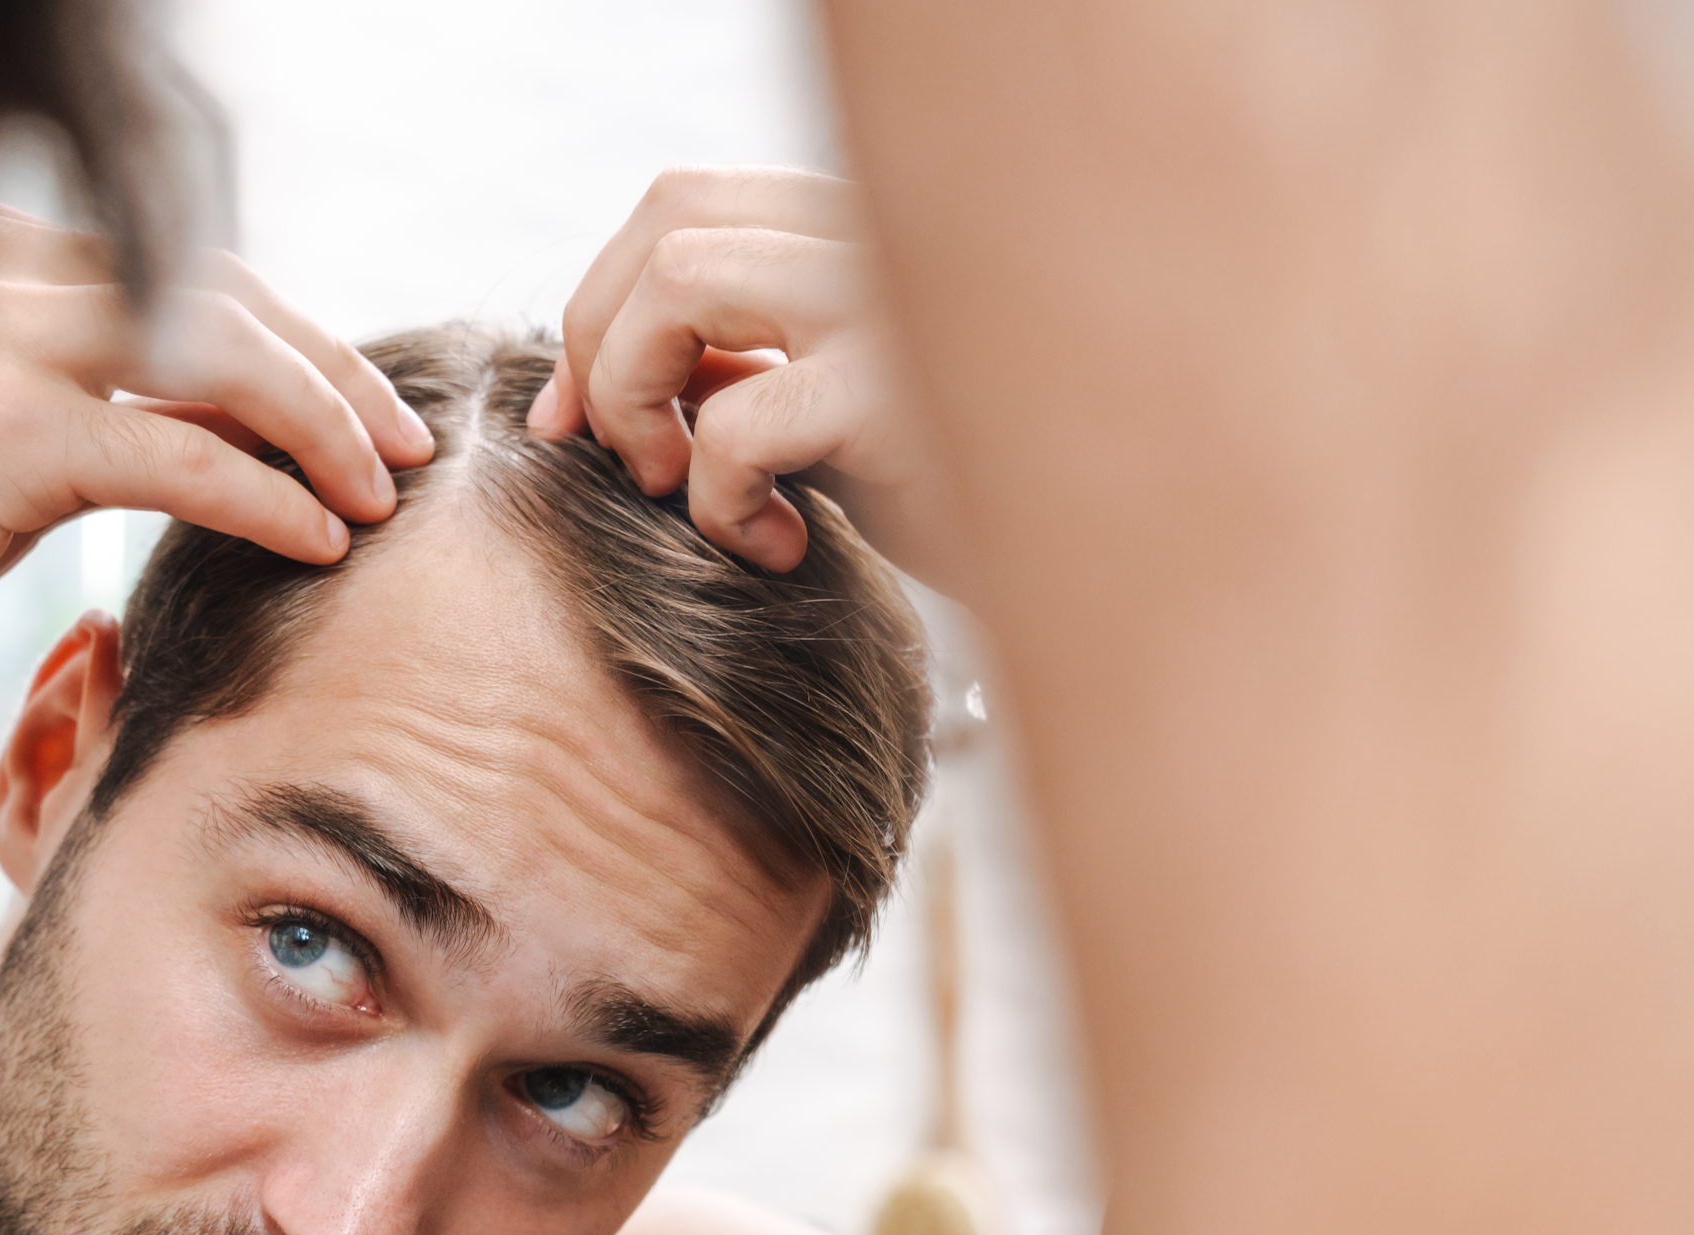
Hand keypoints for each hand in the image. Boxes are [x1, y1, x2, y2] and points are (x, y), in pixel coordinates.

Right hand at [0, 202, 433, 690]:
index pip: (176, 260)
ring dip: (318, 426)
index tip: (358, 402)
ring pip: (210, 356)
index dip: (287, 330)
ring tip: (376, 497)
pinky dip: (266, 496)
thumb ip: (63, 391)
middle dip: (327, 372)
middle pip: (212, 293)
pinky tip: (316, 541)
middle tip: (401, 448)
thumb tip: (197, 412)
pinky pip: (172, 455)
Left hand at [530, 168, 962, 592]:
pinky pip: (734, 417)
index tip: (576, 419)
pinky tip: (776, 550)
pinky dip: (715, 500)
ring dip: (636, 397)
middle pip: (668, 213)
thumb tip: (595, 376)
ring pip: (679, 280)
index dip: (599, 304)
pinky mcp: (902, 391)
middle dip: (597, 341)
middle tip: (626, 460)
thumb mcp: (841, 418)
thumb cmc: (982, 504)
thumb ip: (749, 366)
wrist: (1117, 574)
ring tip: (686, 491)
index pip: (685, 200)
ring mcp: (895, 300)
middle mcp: (888, 233)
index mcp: (869, 227)